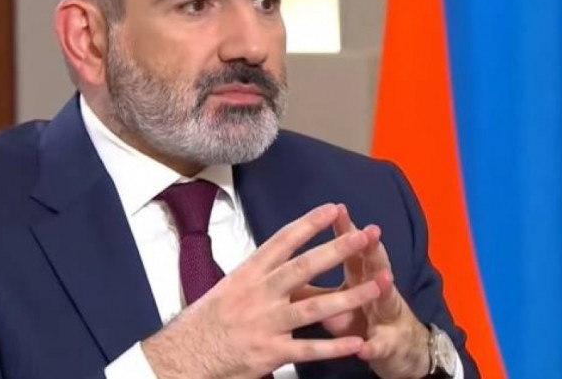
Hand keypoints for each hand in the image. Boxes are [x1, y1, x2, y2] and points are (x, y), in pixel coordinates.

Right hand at [142, 203, 382, 378]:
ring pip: (315, 307)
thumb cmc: (207, 320)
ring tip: (377, 287)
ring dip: (349, 297)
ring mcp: (267, 323)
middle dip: (338, 249)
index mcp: (249, 273)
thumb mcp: (229, 286)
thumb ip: (258, 274)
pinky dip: (334, 347)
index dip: (310, 223)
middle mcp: (259, 294)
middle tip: (364, 235)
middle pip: (305, 267)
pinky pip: (308, 350)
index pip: (283, 241)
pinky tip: (357, 343)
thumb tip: (280, 257)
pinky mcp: (271, 353)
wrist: (185, 354)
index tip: (333, 208)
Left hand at [292, 205, 430, 378]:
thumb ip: (311, 283)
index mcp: (360, 275)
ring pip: (386, 300)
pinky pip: (380, 346)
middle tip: (370, 231)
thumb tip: (281, 265)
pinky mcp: (387, 345)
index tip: (336, 208)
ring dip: (384, 289)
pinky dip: (373, 345)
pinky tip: (364, 347)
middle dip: (372, 248)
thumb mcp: (334, 298)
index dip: (344, 229)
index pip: (351, 247)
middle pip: (375, 264)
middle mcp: (377, 289)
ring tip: (384, 278)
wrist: (395, 349)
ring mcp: (385, 316)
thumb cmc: (360, 316)